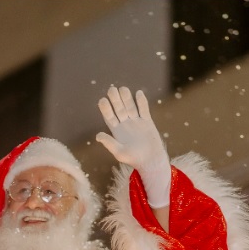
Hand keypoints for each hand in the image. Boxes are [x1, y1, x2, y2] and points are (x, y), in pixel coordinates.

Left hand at [96, 86, 170, 207]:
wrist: (151, 161)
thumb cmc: (134, 159)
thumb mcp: (119, 152)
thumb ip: (109, 143)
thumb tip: (97, 135)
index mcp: (116, 131)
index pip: (109, 116)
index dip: (106, 108)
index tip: (102, 100)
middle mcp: (125, 124)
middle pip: (119, 109)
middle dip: (115, 99)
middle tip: (111, 89)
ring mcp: (136, 122)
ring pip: (130, 107)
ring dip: (126, 98)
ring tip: (122, 89)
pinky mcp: (147, 121)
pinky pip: (143, 109)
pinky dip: (141, 102)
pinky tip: (138, 94)